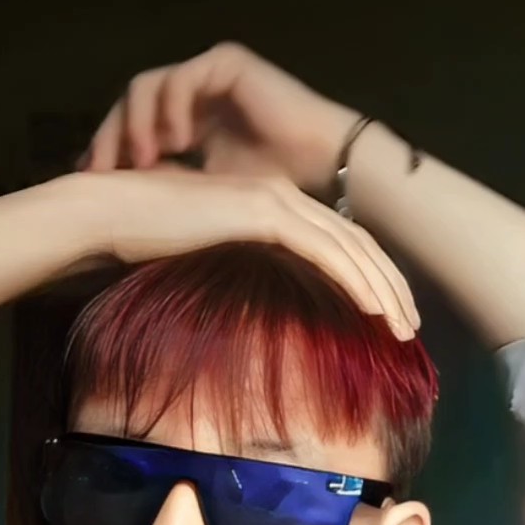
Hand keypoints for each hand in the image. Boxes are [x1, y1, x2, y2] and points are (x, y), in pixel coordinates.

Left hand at [82, 43, 359, 199]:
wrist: (325, 163)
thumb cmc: (277, 182)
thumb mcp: (206, 189)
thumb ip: (166, 183)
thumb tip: (119, 201)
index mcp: (185, 116)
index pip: (130, 124)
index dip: (107, 149)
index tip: (91, 182)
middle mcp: (191, 90)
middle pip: (129, 102)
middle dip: (110, 136)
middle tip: (99, 170)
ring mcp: (207, 73)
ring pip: (145, 87)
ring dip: (136, 124)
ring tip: (140, 160)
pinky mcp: (225, 62)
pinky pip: (179, 80)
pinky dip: (170, 111)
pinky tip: (176, 143)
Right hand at [88, 165, 419, 339]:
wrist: (112, 212)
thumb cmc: (145, 237)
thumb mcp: (205, 253)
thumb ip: (237, 264)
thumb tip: (251, 298)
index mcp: (271, 203)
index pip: (335, 242)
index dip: (367, 277)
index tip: (387, 314)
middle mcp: (282, 196)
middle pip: (355, 243)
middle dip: (390, 286)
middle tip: (413, 327)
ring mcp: (276, 199)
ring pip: (349, 249)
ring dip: (383, 291)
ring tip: (404, 329)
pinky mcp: (265, 213)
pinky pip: (325, 252)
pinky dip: (355, 281)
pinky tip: (375, 310)